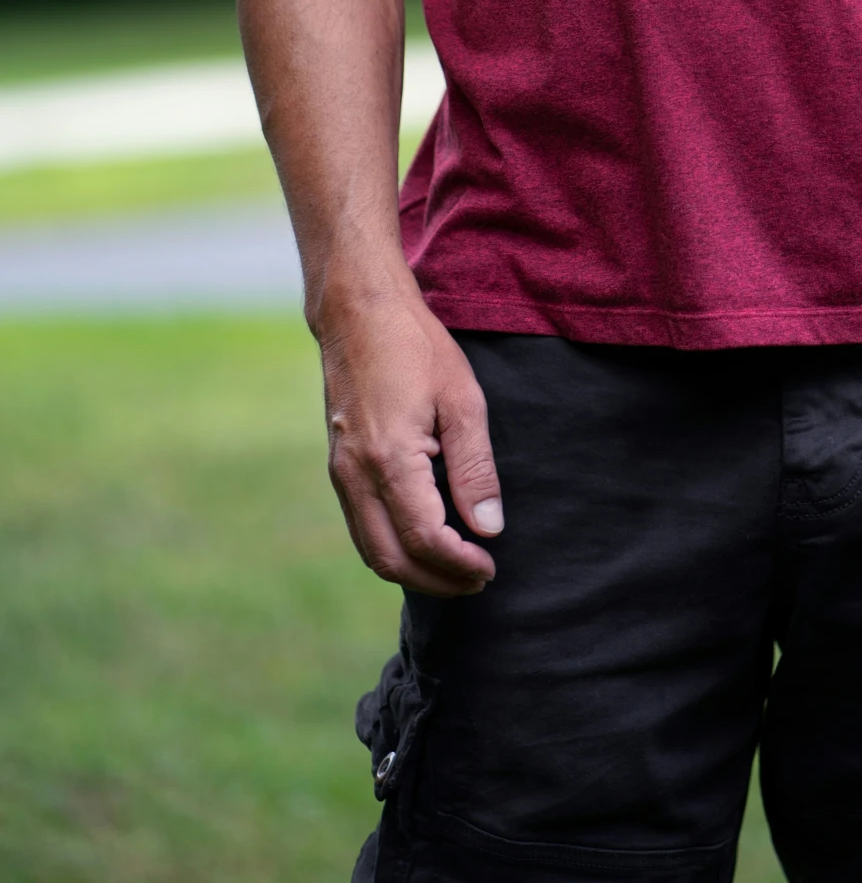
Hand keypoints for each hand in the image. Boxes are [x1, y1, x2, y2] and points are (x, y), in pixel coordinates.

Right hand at [317, 274, 503, 596]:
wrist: (358, 313)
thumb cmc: (416, 347)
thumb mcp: (462, 400)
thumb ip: (475, 468)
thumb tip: (488, 528)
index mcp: (390, 460)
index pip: (425, 539)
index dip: (459, 563)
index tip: (490, 566)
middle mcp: (356, 476)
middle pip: (391, 560)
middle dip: (436, 580)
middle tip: (477, 579)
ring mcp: (341, 473)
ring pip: (371, 550)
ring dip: (412, 570)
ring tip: (455, 568)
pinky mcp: (338, 466)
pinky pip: (361, 526)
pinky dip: (392, 548)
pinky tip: (423, 540)